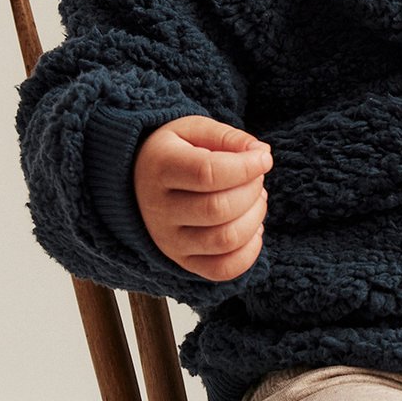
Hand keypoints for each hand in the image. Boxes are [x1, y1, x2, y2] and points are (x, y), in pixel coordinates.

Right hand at [134, 115, 271, 280]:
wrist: (137, 183)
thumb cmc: (175, 152)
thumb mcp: (194, 131)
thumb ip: (228, 137)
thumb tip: (262, 154)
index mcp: (160, 167)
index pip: (209, 173)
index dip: (246, 167)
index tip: (263, 158)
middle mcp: (159, 209)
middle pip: (219, 209)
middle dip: (252, 190)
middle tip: (256, 177)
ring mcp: (169, 241)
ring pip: (225, 240)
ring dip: (255, 218)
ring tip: (255, 200)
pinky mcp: (183, 261)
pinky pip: (223, 270)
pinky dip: (250, 252)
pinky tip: (252, 228)